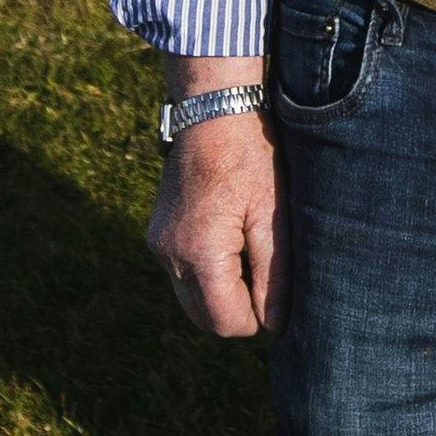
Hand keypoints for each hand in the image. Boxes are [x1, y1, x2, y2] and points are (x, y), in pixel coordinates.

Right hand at [146, 100, 282, 339]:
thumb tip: (275, 324)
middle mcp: (170, 256)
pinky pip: (182, 275)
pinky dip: (206, 275)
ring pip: (191, 300)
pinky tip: (231, 242)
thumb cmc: (250, 157)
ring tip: (250, 255)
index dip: (257, 320)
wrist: (212, 111)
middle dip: (237, 311)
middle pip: (204, 319)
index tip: (278, 296)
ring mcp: (159, 246)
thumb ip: (273, 275)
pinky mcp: (157, 235)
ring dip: (220, 294)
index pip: (226, 321)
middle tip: (267, 279)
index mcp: (200, 254)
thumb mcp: (272, 215)